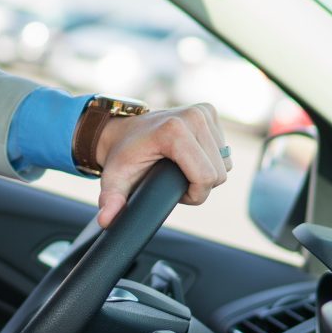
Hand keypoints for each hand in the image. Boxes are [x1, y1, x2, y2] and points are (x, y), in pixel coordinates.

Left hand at [94, 103, 229, 227]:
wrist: (122, 131)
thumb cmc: (122, 157)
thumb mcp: (115, 180)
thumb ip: (112, 201)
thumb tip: (106, 220)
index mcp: (173, 131)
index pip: (205, 177)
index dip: (194, 195)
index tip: (175, 193)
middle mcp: (193, 116)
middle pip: (218, 172)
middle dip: (200, 186)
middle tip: (174, 181)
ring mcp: (202, 111)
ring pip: (224, 162)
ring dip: (206, 172)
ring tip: (181, 168)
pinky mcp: (209, 111)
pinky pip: (224, 149)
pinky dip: (210, 158)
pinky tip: (189, 156)